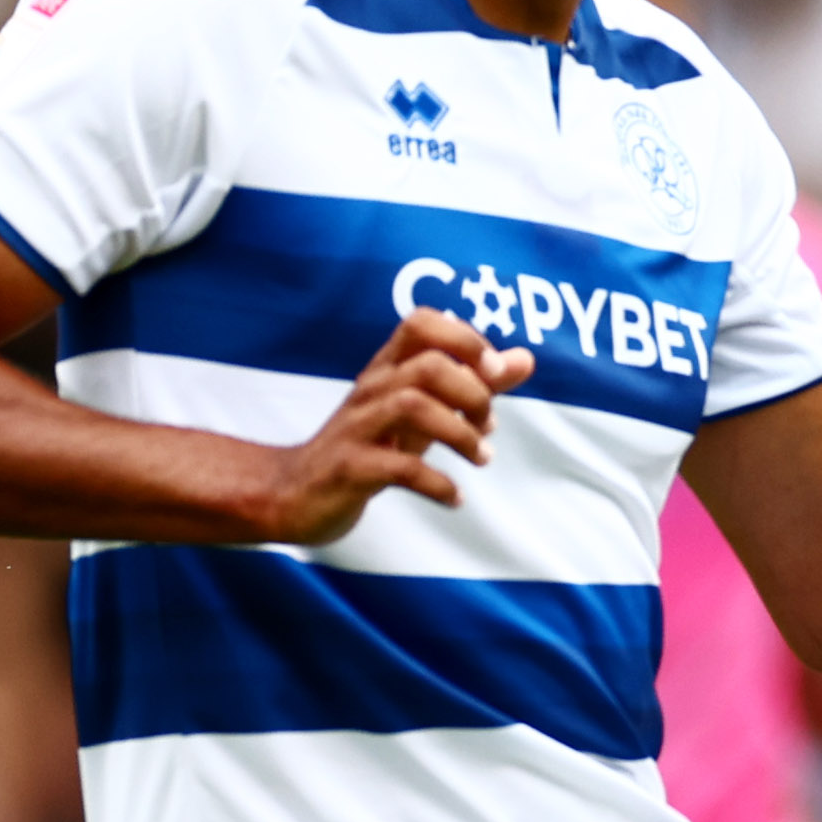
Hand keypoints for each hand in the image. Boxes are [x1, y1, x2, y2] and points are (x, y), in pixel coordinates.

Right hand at [257, 311, 535, 543]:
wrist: (296, 493)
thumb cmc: (371, 443)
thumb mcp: (424, 410)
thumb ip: (474, 384)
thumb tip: (525, 359)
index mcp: (388, 369)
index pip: (421, 323)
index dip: (465, 339)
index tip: (494, 371)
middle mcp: (371, 389)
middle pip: (428, 366)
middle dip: (473, 394)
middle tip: (488, 427)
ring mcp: (356, 427)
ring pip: (412, 406)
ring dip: (461, 435)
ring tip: (481, 458)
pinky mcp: (349, 468)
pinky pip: (399, 467)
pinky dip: (437, 484)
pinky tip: (455, 497)